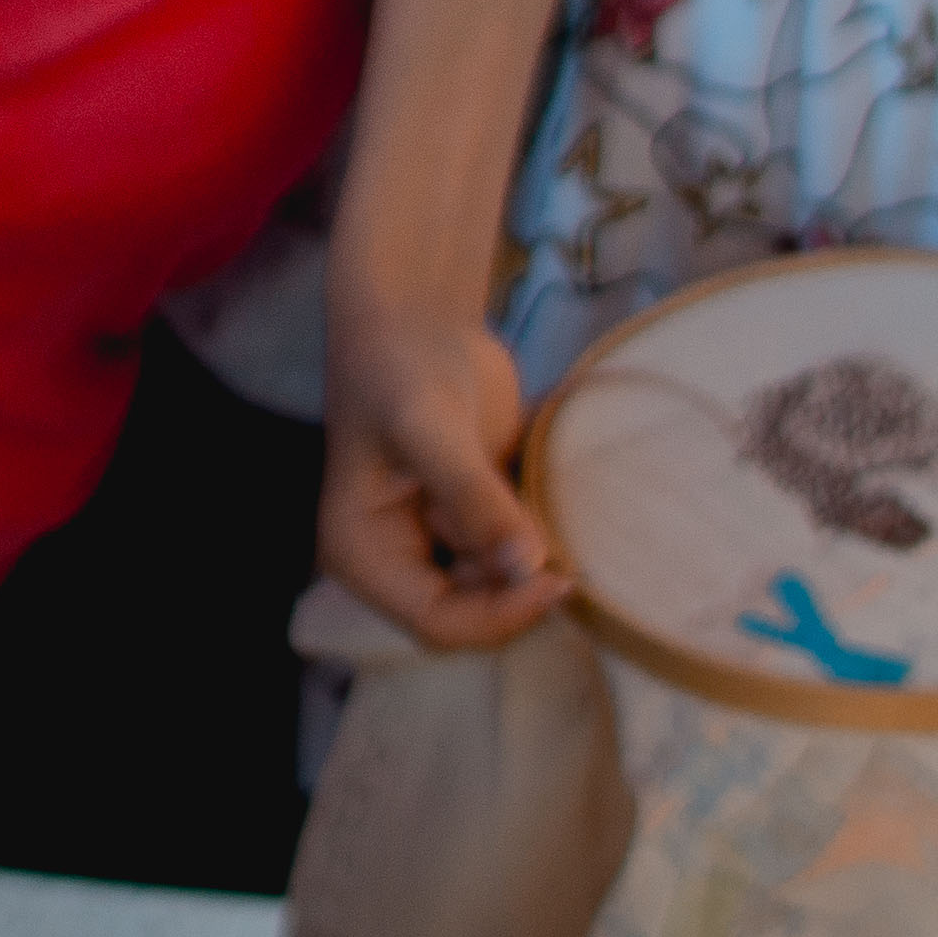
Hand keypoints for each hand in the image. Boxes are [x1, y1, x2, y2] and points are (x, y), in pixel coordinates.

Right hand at [322, 314, 573, 647]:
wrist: (417, 313)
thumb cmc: (402, 364)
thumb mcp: (432, 427)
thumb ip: (475, 498)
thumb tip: (528, 567)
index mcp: (362, 552)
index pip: (437, 624)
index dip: (499, 615)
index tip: (556, 578)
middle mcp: (397, 559)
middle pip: (472, 617)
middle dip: (521, 594)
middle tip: (575, 555)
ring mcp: (438, 541)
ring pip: (503, 590)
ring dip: (539, 567)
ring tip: (570, 522)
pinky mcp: (474, 520)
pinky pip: (517, 556)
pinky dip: (546, 540)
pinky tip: (563, 507)